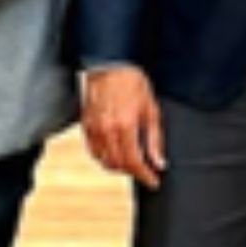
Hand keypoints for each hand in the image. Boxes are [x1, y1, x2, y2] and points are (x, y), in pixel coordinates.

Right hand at [80, 64, 164, 186]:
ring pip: (104, 161)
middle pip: (118, 165)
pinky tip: (114, 150)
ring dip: (118, 165)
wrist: (110, 65)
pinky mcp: (86, 125)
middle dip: (133, 171)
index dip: (145, 176)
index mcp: (125, 126)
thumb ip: (154, 139)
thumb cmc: (132, 83)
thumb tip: (159, 162)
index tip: (153, 181)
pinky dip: (104, 156)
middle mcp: (107, 130)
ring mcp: (94, 128)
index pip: (134, 162)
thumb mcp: (151, 109)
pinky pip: (93, 150)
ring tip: (130, 160)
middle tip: (144, 169)